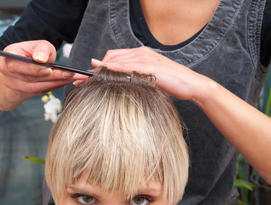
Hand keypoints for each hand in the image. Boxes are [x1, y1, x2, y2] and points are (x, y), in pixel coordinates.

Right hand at [0, 40, 74, 99]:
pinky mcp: (21, 92)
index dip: (34, 69)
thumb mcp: (40, 45)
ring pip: (33, 88)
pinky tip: (62, 82)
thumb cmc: (34, 52)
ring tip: (68, 78)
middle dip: (50, 77)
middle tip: (68, 74)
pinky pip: (37, 92)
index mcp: (9, 55)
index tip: (51, 69)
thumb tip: (40, 59)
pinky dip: (51, 88)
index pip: (17, 65)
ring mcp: (12, 83)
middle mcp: (6, 70)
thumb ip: (42, 49)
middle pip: (28, 78)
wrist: (27, 63)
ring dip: (53, 84)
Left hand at [87, 47, 205, 100]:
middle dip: (93, 69)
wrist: (191, 85)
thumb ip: (136, 79)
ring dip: (98, 71)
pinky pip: (127, 66)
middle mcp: (140, 53)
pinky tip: (102, 72)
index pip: (114, 58)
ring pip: (115, 61)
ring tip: (84, 81)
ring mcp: (145, 58)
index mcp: (140, 55)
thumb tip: (122, 86)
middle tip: (79, 81)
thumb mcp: (150, 80)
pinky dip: (112, 68)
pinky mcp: (150, 66)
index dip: (98, 67)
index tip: (85, 77)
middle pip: (110, 58)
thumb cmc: (172, 85)